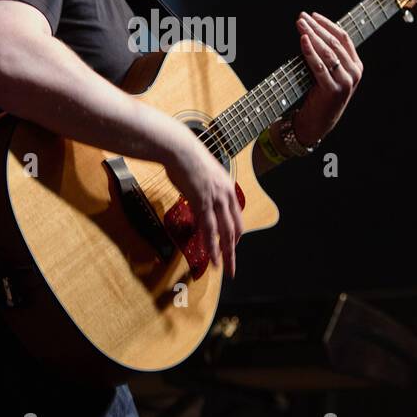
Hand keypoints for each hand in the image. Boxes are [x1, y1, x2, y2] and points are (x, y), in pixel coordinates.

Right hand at [164, 125, 243, 278]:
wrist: (180, 148)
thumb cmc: (188, 158)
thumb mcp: (205, 174)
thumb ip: (209, 188)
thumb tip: (203, 198)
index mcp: (228, 188)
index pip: (236, 218)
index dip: (235, 235)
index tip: (231, 246)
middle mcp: (226, 195)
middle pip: (234, 229)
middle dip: (233, 250)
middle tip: (232, 266)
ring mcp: (215, 199)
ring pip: (223, 233)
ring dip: (223, 253)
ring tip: (223, 268)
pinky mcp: (202, 202)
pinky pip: (208, 229)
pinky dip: (210, 245)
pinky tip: (210, 256)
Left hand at [293, 11, 362, 145]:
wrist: (317, 124)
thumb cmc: (320, 96)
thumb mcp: (330, 73)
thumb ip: (328, 56)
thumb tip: (311, 30)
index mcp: (357, 66)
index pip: (344, 37)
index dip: (327, 24)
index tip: (312, 15)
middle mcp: (354, 73)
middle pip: (334, 43)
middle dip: (316, 28)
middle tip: (301, 17)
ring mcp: (345, 82)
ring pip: (328, 52)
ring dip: (312, 36)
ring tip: (300, 25)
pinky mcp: (332, 90)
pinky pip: (319, 66)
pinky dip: (309, 52)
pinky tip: (302, 41)